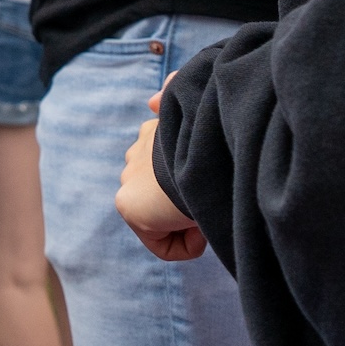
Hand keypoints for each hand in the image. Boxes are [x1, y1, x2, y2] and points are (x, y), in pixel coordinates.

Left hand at [117, 89, 205, 260]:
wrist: (206, 156)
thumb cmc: (218, 144)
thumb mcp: (205, 121)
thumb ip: (183, 107)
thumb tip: (153, 101)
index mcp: (155, 131)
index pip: (170, 166)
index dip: (197, 180)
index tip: (214, 178)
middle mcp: (137, 153)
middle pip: (166, 194)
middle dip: (188, 200)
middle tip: (211, 195)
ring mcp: (130, 178)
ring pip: (164, 218)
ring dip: (187, 219)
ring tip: (205, 206)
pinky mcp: (126, 205)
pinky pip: (162, 244)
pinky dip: (185, 244)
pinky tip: (198, 224)